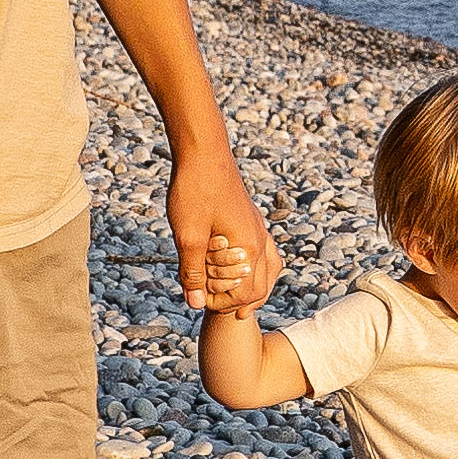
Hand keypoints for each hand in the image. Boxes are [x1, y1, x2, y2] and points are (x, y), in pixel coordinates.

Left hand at [169, 146, 274, 312]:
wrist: (204, 152)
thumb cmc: (195, 191)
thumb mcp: (188, 236)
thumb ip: (193, 273)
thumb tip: (195, 304)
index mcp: (249, 248)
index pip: (245, 293)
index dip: (221, 304)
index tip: (197, 301)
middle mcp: (260, 240)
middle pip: (261, 286)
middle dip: (239, 301)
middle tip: (212, 306)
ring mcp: (259, 229)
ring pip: (269, 270)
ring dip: (253, 288)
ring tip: (238, 301)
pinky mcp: (251, 220)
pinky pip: (265, 254)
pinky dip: (256, 269)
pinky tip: (241, 268)